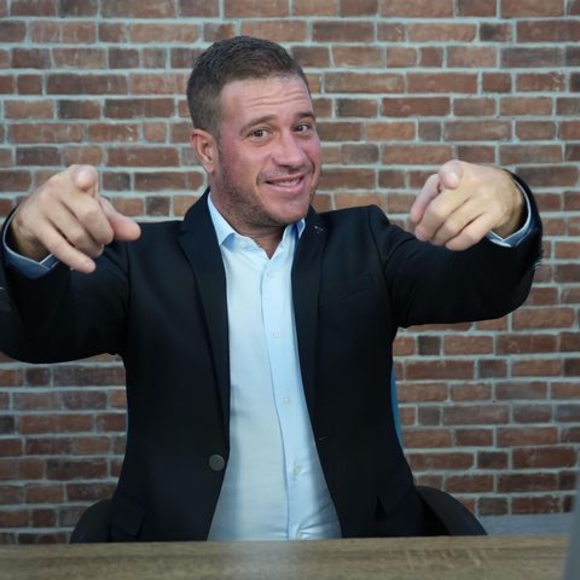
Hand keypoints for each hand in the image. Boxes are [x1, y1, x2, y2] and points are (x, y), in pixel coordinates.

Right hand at [8, 165, 140, 273]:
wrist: (37, 214)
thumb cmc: (77, 208)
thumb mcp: (98, 210)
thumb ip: (117, 221)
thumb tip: (136, 233)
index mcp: (78, 176)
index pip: (84, 173)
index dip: (85, 177)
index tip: (85, 182)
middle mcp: (58, 186)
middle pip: (89, 214)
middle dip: (104, 234)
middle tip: (105, 239)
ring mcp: (43, 204)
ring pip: (77, 234)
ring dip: (92, 248)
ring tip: (95, 248)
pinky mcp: (33, 223)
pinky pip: (59, 247)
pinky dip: (77, 260)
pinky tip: (89, 267)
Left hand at [410, 160, 523, 250]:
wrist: (504, 189)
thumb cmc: (463, 187)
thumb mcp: (444, 182)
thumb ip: (425, 198)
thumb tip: (415, 219)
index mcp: (457, 169)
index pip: (452, 171)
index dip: (450, 177)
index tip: (450, 183)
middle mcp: (473, 182)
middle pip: (440, 210)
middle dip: (425, 228)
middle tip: (422, 235)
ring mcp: (486, 199)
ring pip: (452, 226)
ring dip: (438, 238)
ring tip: (435, 239)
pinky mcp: (495, 215)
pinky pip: (469, 236)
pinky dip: (455, 244)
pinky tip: (449, 243)